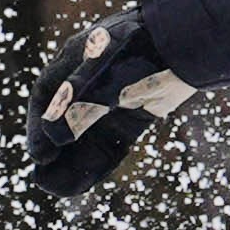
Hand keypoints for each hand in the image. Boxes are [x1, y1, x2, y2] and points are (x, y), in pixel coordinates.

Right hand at [27, 11, 197, 196]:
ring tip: (54, 188)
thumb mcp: (107, 75)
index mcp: (77, 60)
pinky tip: (83, 183)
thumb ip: (81, 104)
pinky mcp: (136, 115)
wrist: (191, 41)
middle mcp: (92, 81)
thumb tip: (53, 137)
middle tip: (42, 180)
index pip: (48, 96)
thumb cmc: (145, 50)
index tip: (38, 154)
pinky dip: (97, 163)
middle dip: (53, 151)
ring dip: (71, 163)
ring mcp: (115, 99)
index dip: (39, 126)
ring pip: (86, 137)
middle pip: (64, 122)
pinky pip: (111, 144)